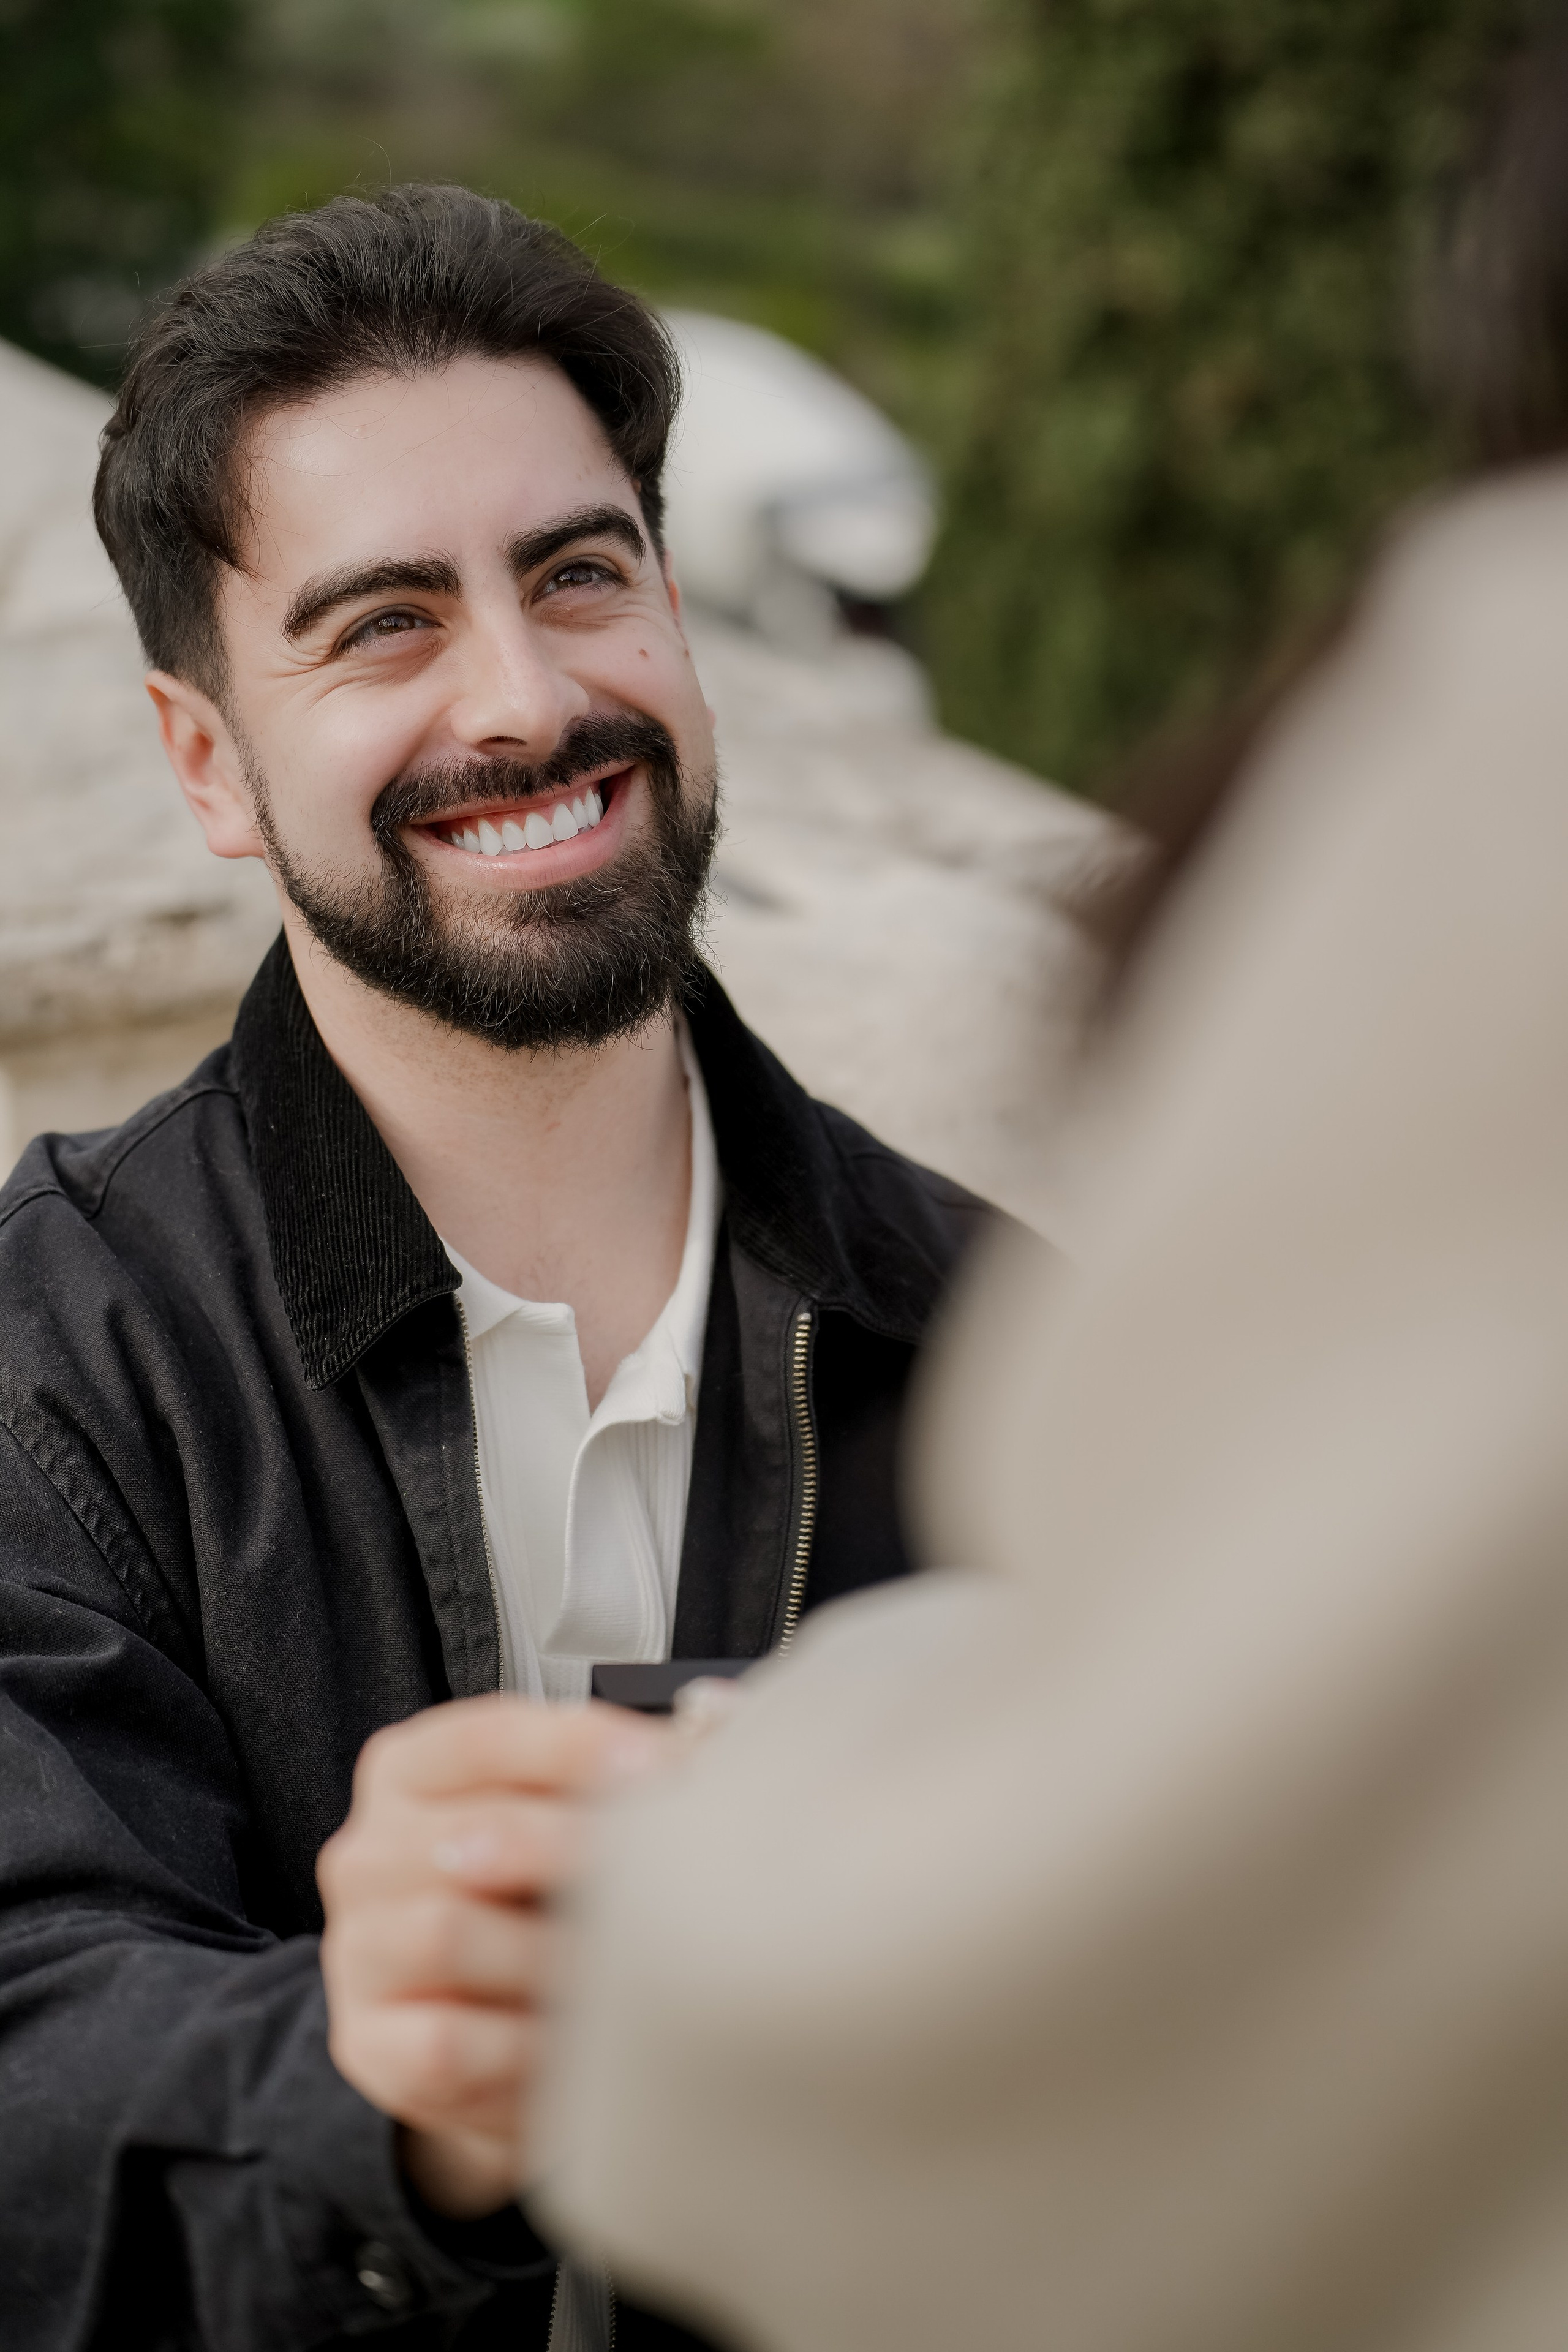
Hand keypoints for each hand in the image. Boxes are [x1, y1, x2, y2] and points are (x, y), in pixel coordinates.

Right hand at [317, 1694, 665, 2216]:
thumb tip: (715, 1733)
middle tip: (661, 1873)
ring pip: (449, 1931)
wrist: (477, 2037)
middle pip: (474, 1831)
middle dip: (581, 1848)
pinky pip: (447, 2042)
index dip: (578, 1748)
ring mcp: (359, 1950)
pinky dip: (525, 2044)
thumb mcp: (558, 1820)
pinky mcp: (369, 2047)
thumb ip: (613, 1773)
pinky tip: (579, 2040)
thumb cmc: (529, 1903)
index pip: (485, 1737)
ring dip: (553, 1951)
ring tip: (625, 1965)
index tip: (659, 1769)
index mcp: (412, 1771)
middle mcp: (370, 1852)